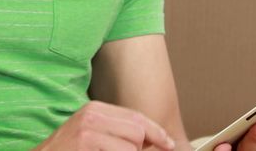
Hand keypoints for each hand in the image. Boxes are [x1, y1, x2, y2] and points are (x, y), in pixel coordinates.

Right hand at [34, 100, 175, 150]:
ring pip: (131, 146)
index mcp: (95, 108)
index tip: (168, 143)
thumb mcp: (91, 134)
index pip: (136, 116)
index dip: (156, 132)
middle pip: (138, 131)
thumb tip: (152, 139)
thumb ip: (117, 132)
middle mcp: (92, 114)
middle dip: (141, 148)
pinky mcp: (86, 142)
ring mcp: (88, 129)